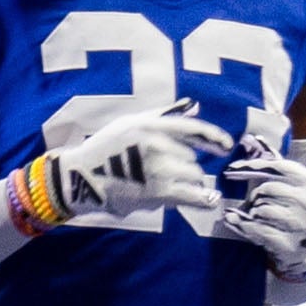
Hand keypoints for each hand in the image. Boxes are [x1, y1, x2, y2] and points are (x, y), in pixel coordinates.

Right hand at [45, 106, 227, 226]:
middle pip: (191, 158)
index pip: (193, 128)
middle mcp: (156, 145)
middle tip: (159, 171)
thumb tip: (194, 105)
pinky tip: (206, 199)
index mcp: (150, 125)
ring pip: (194, 176)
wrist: (79, 178)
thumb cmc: (104, 149)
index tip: (226, 145)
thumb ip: (164, 114)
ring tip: (163, 184)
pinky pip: (194, 196)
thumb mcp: (129, 123)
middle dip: (183, 165)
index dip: (214, 137)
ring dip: (186, 181)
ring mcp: (158, 170)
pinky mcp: (158, 193)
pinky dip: (203, 199)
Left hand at [215, 140, 305, 273]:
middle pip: (267, 189)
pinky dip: (243, 226)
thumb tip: (255, 138)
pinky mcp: (289, 243)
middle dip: (253, 195)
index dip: (252, 166)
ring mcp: (302, 224)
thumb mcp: (287, 184)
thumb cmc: (291, 207)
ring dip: (251, 212)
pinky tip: (238, 222)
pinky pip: (256, 230)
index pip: (279, 166)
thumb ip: (271, 163)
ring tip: (256, 215)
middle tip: (252, 201)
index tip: (231, 168)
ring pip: (261, 210)